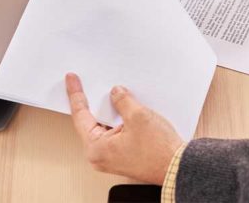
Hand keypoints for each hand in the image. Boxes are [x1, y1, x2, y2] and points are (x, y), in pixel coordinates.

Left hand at [65, 73, 183, 184]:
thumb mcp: (138, 116)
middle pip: (92, 122)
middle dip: (94, 102)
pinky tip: (126, 110)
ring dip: (111, 111)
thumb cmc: (158, 151)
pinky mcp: (122, 156)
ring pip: (105, 127)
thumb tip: (115, 93)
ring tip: (115, 96)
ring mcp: (111, 157)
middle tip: (89, 84)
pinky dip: (119, 121)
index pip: (80, 115)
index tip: (72, 80)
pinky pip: (115, 134)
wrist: (176, 167)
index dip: (76, 94)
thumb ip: (122, 100)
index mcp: (96, 148)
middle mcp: (100, 156)